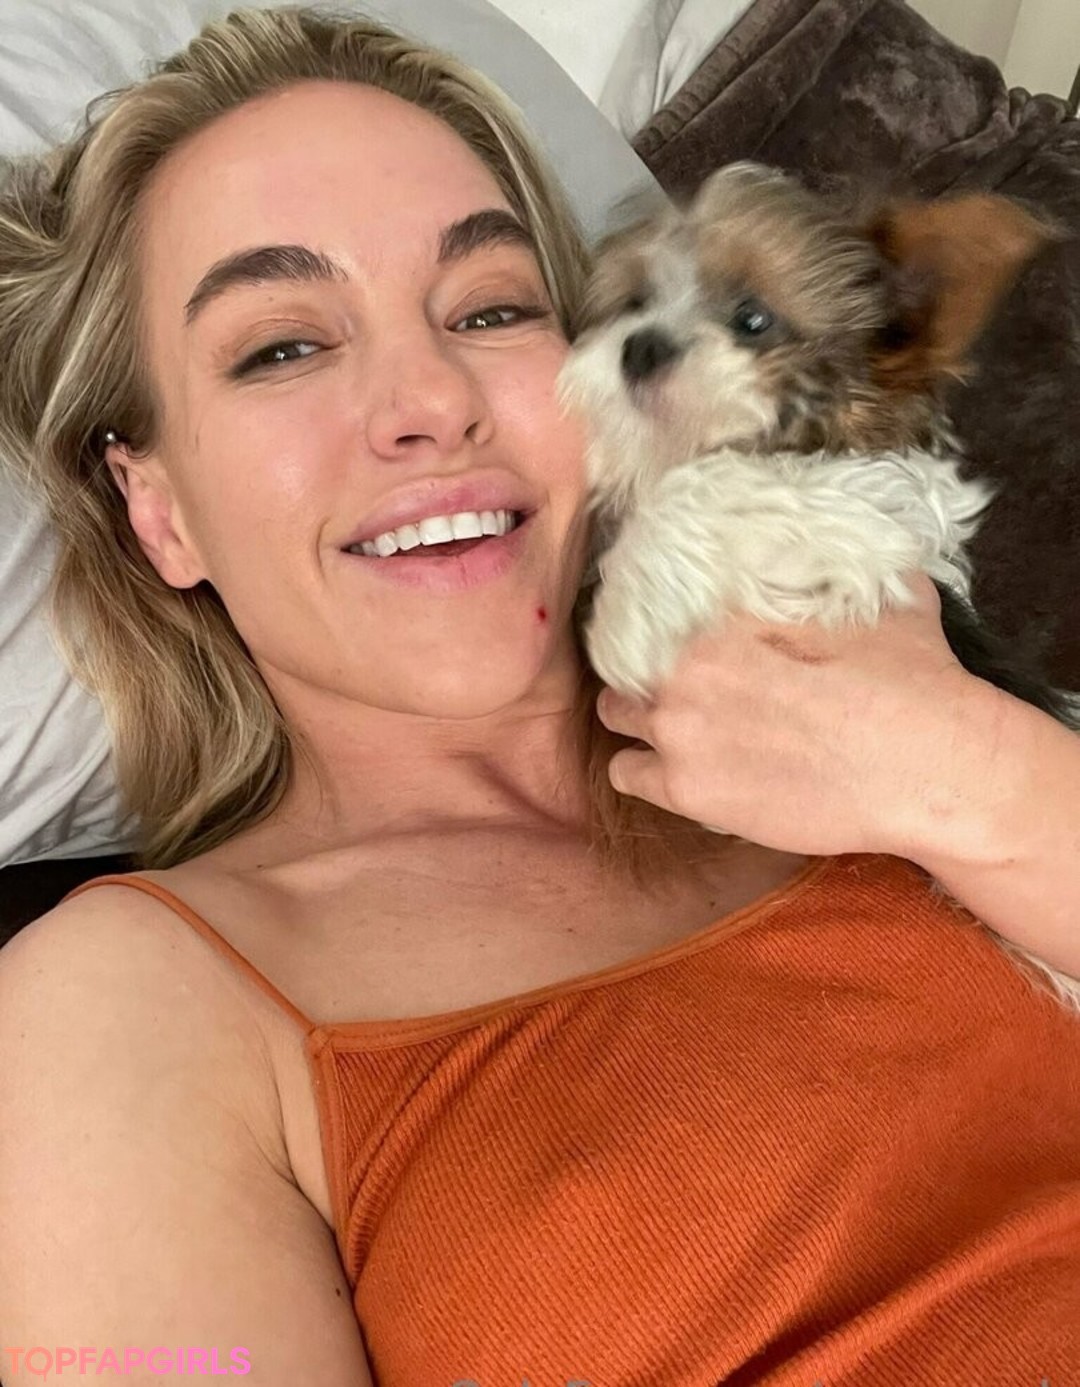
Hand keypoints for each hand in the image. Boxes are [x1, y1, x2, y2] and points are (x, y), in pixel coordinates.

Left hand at [594, 572, 1000, 858]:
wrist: (927, 769)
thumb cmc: (913, 679)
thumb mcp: (882, 596)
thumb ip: (838, 572)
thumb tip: (836, 549)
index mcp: (724, 613)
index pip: (658, 604)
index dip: (670, 623)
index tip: (686, 638)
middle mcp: (687, 668)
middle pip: (629, 659)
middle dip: (650, 669)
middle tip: (682, 684)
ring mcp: (680, 731)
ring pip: (617, 714)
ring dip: (641, 716)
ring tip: (674, 725)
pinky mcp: (686, 790)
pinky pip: (627, 773)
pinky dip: (644, 769)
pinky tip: (673, 769)